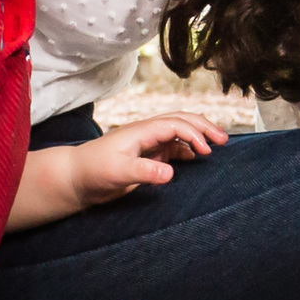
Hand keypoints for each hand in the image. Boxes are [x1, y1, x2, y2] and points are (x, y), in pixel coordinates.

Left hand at [7, 113, 226, 229]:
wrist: (76, 178)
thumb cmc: (93, 171)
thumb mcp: (118, 173)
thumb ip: (144, 171)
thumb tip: (171, 172)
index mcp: (141, 131)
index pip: (174, 124)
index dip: (194, 133)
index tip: (206, 150)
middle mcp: (147, 133)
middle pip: (181, 121)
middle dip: (203, 127)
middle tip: (224, 139)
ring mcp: (148, 143)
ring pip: (179, 133)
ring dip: (197, 136)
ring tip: (217, 145)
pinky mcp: (147, 155)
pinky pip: (172, 147)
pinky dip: (187, 149)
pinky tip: (196, 157)